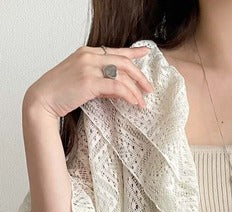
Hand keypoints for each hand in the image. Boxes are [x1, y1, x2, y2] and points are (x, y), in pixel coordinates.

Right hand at [23, 44, 154, 119]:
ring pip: (122, 75)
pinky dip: (128, 95)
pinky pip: (117, 86)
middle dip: (140, 76)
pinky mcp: (89, 81)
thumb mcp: (83, 82)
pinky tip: (133, 102)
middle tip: (149, 89)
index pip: (115, 51)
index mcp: (86, 53)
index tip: (146, 54)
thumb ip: (101, 82)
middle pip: (124, 61)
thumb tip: (120, 89)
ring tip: (142, 102)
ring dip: (136, 90)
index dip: (133, 52)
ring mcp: (89, 67)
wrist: (42, 99)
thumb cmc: (60, 93)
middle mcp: (89, 56)